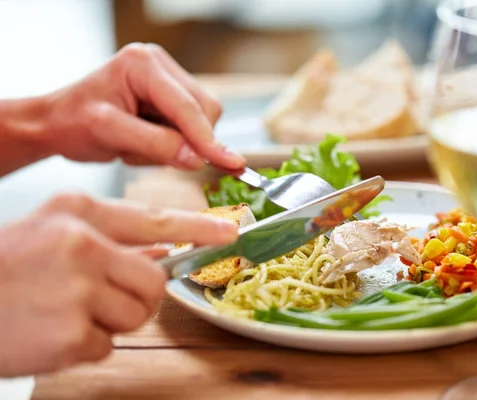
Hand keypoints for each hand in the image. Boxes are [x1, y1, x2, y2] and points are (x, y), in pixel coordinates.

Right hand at [0, 193, 237, 376]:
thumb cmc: (3, 268)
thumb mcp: (53, 233)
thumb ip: (111, 240)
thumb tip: (165, 247)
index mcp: (79, 212)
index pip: (156, 218)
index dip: (198, 227)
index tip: (230, 232)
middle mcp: (83, 244)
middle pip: (154, 281)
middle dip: (136, 298)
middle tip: (98, 300)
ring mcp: (78, 288)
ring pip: (137, 314)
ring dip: (109, 322)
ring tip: (67, 313)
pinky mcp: (70, 331)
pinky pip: (105, 345)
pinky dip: (83, 346)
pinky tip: (50, 332)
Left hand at [39, 42, 243, 169]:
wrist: (57, 123)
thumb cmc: (72, 123)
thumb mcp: (109, 134)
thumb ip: (156, 144)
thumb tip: (197, 158)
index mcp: (143, 65)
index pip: (188, 106)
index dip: (208, 138)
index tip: (230, 163)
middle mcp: (160, 66)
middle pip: (205, 110)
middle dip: (188, 140)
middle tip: (149, 156)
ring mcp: (168, 80)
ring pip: (202, 120)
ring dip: (178, 144)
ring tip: (137, 147)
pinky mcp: (171, 98)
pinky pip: (191, 127)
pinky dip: (173, 143)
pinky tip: (144, 142)